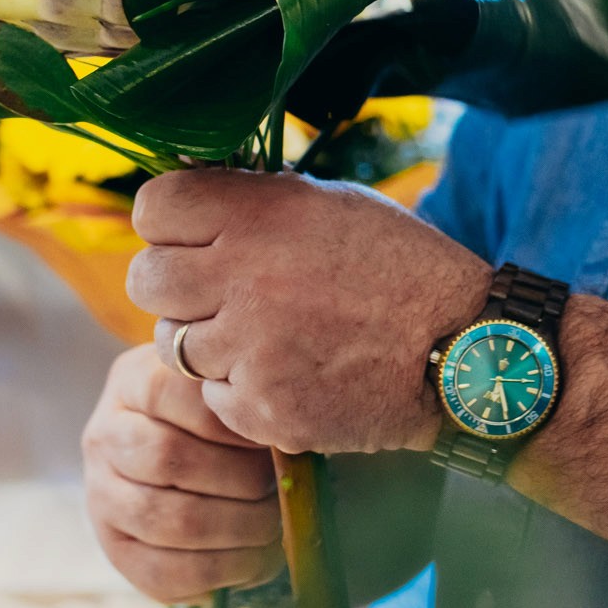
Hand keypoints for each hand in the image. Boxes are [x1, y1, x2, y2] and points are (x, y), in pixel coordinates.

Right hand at [81, 341, 283, 602]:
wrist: (186, 463)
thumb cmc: (224, 419)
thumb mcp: (226, 390)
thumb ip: (242, 398)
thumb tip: (282, 434)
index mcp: (131, 382)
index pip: (167, 392)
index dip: (225, 418)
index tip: (271, 434)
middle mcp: (104, 436)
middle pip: (168, 459)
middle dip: (240, 479)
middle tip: (279, 486)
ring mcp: (102, 495)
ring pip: (168, 519)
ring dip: (236, 528)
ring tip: (272, 524)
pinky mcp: (115, 549)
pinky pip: (164, 572)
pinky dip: (220, 571)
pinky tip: (252, 560)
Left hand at [125, 169, 490, 455]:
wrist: (462, 353)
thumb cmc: (402, 269)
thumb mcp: (334, 206)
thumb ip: (257, 202)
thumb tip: (190, 200)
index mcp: (262, 215)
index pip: (153, 208)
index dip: (168, 223)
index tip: (190, 235)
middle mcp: (245, 278)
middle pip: (145, 278)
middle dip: (173, 286)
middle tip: (216, 293)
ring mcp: (249, 349)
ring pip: (170, 345)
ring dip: (205, 342)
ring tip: (262, 336)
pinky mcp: (259, 408)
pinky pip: (211, 397)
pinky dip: (240, 390)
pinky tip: (289, 374)